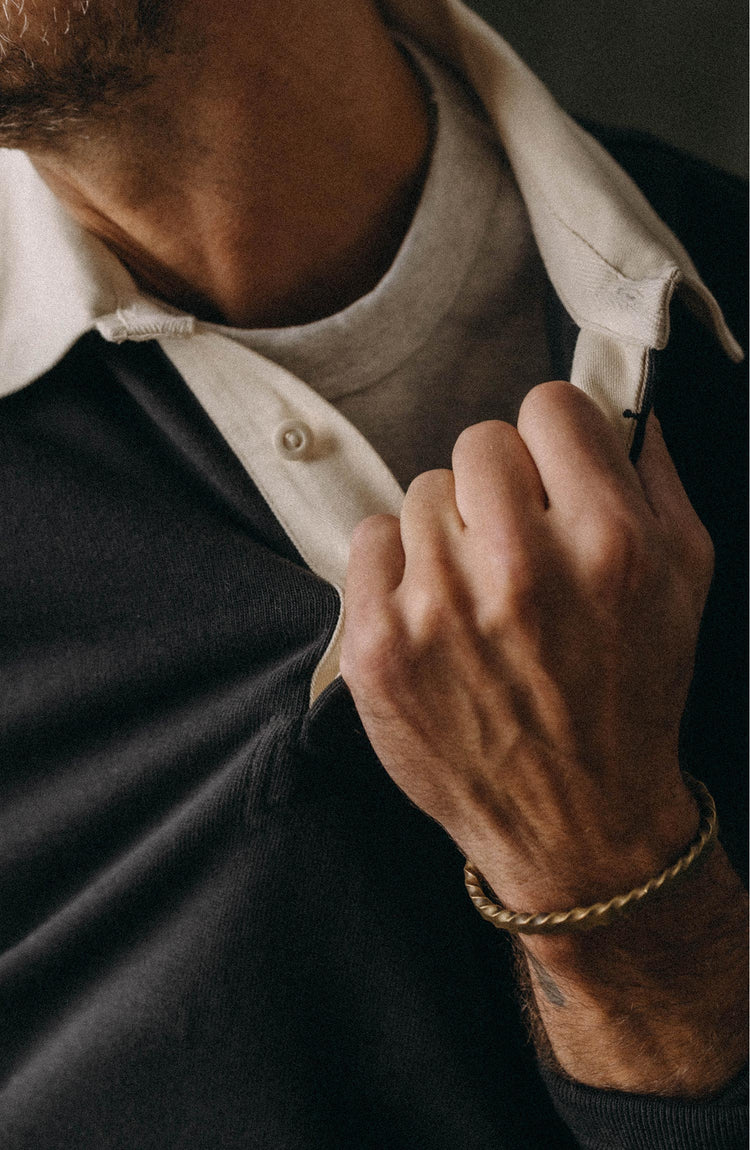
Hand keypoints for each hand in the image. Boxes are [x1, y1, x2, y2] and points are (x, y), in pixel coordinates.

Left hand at [342, 383, 747, 1097]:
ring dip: (450, 531)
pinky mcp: (379, 645)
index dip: (554, 438)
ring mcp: (439, 608)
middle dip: (500, 484)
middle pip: (478, 443)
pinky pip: (370, 538)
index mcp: (607, 544)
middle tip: (514, 541)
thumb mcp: (684, 583)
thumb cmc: (632, 697)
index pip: (548, 407)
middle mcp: (520, 569)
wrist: (576, 823)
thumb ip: (654, 479)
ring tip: (478, 594)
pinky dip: (397, 566)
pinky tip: (432, 613)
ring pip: (422, 492)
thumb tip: (621, 405)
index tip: (552, 472)